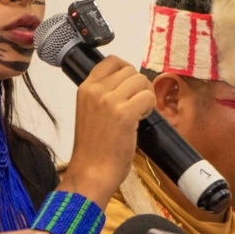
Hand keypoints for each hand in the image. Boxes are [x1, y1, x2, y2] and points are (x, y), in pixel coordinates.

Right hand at [60, 56, 154, 205]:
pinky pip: (148, 98)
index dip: (126, 70)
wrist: (91, 172)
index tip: (130, 86)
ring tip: (137, 115)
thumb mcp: (88, 112)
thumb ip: (102, 95)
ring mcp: (109, 101)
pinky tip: (139, 122)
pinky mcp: (124, 114)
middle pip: (131, 71)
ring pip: (142, 81)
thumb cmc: (92, 149)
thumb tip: (127, 84)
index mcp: (85, 88)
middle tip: (135, 106)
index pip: (111, 61)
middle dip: (138, 87)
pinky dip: (149, 109)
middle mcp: (95, 90)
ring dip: (145, 97)